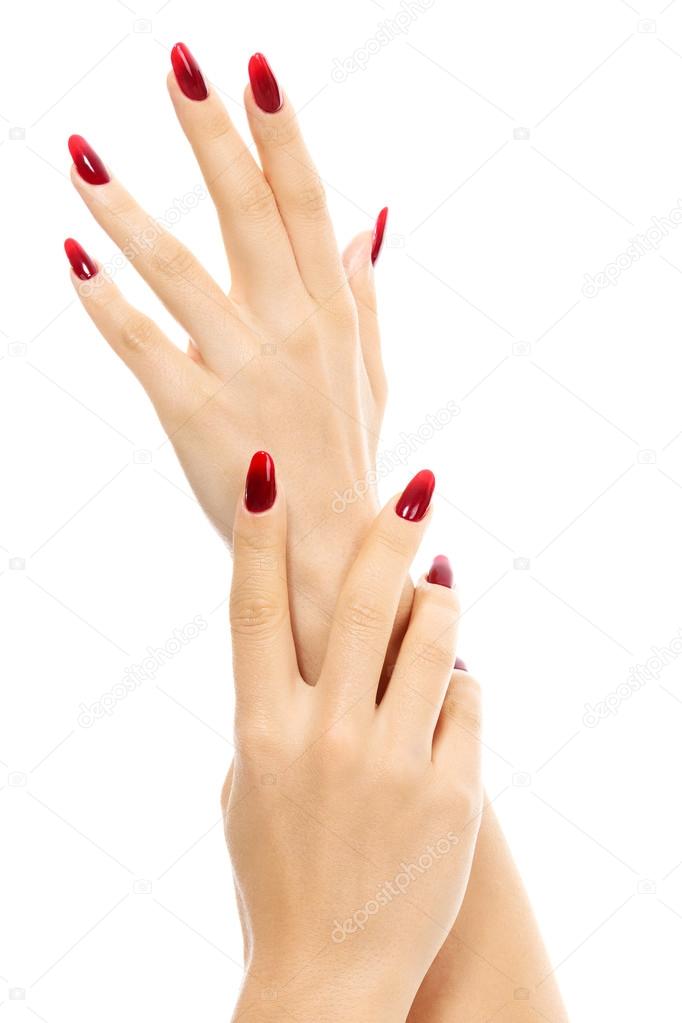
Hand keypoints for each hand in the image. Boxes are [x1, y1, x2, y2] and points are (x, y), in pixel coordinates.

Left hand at [64, 47, 388, 677]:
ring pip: (180, 272)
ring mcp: (246, 371)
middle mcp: (294, 331)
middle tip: (176, 62)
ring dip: (127, 210)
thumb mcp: (370, 372)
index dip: (279, 133)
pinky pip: (145, 346)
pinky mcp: (198, 414)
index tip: (252, 68)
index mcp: (334, 313)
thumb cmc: (347, 460)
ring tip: (80, 152)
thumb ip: (365, 293)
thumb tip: (369, 217)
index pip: (306, 204)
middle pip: (248, 214)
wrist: (333, 556)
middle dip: (211, 134)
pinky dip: (107, 302)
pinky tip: (74, 257)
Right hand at [224, 458, 482, 1022]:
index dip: (258, 532)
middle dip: (390, 529)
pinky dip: (460, 682)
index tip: (267, 472)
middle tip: (418, 487)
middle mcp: (323, 738)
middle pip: (358, 600)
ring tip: (439, 584)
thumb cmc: (279, 869)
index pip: (252, 608)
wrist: (329, 975)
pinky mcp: (453, 793)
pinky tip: (449, 688)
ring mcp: (392, 764)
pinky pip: (468, 698)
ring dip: (440, 598)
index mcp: (259, 731)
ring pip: (434, 636)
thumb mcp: (248, 786)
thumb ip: (272, 707)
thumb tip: (313, 632)